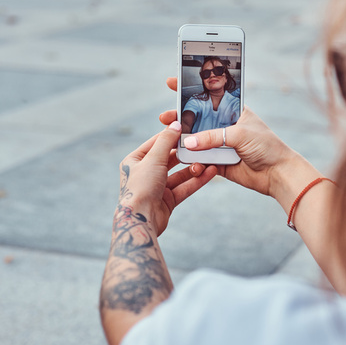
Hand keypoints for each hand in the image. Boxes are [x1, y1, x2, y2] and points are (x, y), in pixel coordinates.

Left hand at [118, 121, 216, 235]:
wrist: (141, 220)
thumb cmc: (141, 188)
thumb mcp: (153, 159)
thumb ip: (166, 141)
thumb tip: (174, 124)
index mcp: (135, 160)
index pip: (156, 143)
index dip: (171, 136)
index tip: (187, 128)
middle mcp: (145, 173)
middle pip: (170, 159)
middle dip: (186, 154)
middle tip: (202, 146)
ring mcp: (157, 187)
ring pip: (179, 174)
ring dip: (194, 168)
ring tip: (209, 161)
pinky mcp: (167, 200)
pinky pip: (184, 187)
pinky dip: (197, 181)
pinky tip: (210, 173)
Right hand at [160, 77, 303, 198]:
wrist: (277, 173)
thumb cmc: (265, 146)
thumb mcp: (239, 134)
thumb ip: (212, 137)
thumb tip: (188, 143)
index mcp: (233, 111)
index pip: (209, 96)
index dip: (191, 89)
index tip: (172, 82)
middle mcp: (225, 126)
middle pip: (197, 119)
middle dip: (180, 117)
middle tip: (165, 117)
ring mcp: (221, 144)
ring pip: (196, 140)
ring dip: (182, 139)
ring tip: (169, 138)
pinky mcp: (219, 162)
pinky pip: (200, 160)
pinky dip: (192, 160)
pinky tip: (186, 158)